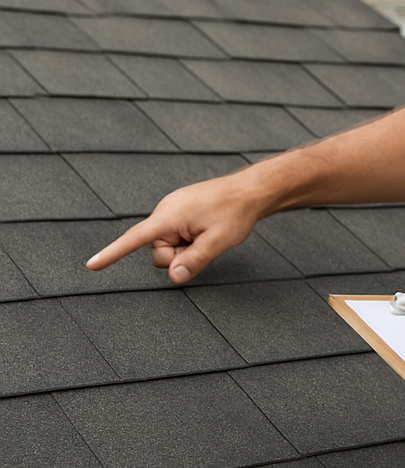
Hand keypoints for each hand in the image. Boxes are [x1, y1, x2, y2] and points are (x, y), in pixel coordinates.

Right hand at [85, 172, 261, 283]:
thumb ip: (194, 261)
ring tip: (207, 233)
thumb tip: (174, 277)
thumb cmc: (235, 211)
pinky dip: (189, 240)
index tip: (91, 265)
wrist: (250, 190)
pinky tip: (206, 229)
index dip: (112, 253)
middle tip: (203, 243)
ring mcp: (173, 210)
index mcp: (169, 216)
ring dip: (186, 248)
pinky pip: (177, 235)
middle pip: (158, 250)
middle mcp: (166, 210)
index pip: (134, 238)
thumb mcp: (218, 241)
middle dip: (178, 255)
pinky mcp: (180, 212)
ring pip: (169, 245)